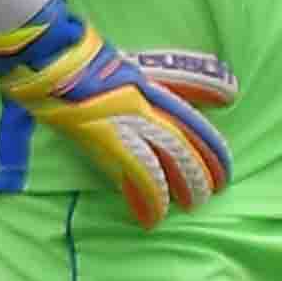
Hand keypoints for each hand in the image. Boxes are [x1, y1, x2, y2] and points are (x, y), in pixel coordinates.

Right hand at [0, 0, 235, 225]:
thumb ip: (180, 83)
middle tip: (213, 192)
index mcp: (153, 93)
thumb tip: (228, 94)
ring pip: (165, 163)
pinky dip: (145, 198)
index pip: (193, 125)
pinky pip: (134, 176)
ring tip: (190, 206)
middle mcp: (144, 111)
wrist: (53, 62)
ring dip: (179, 188)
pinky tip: (152, 218)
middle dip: (201, 173)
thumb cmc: (91, 64)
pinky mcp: (104, 142)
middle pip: (183, 148)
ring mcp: (124, 127)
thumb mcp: (139, 71)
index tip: (224, 169)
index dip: (212, 149)